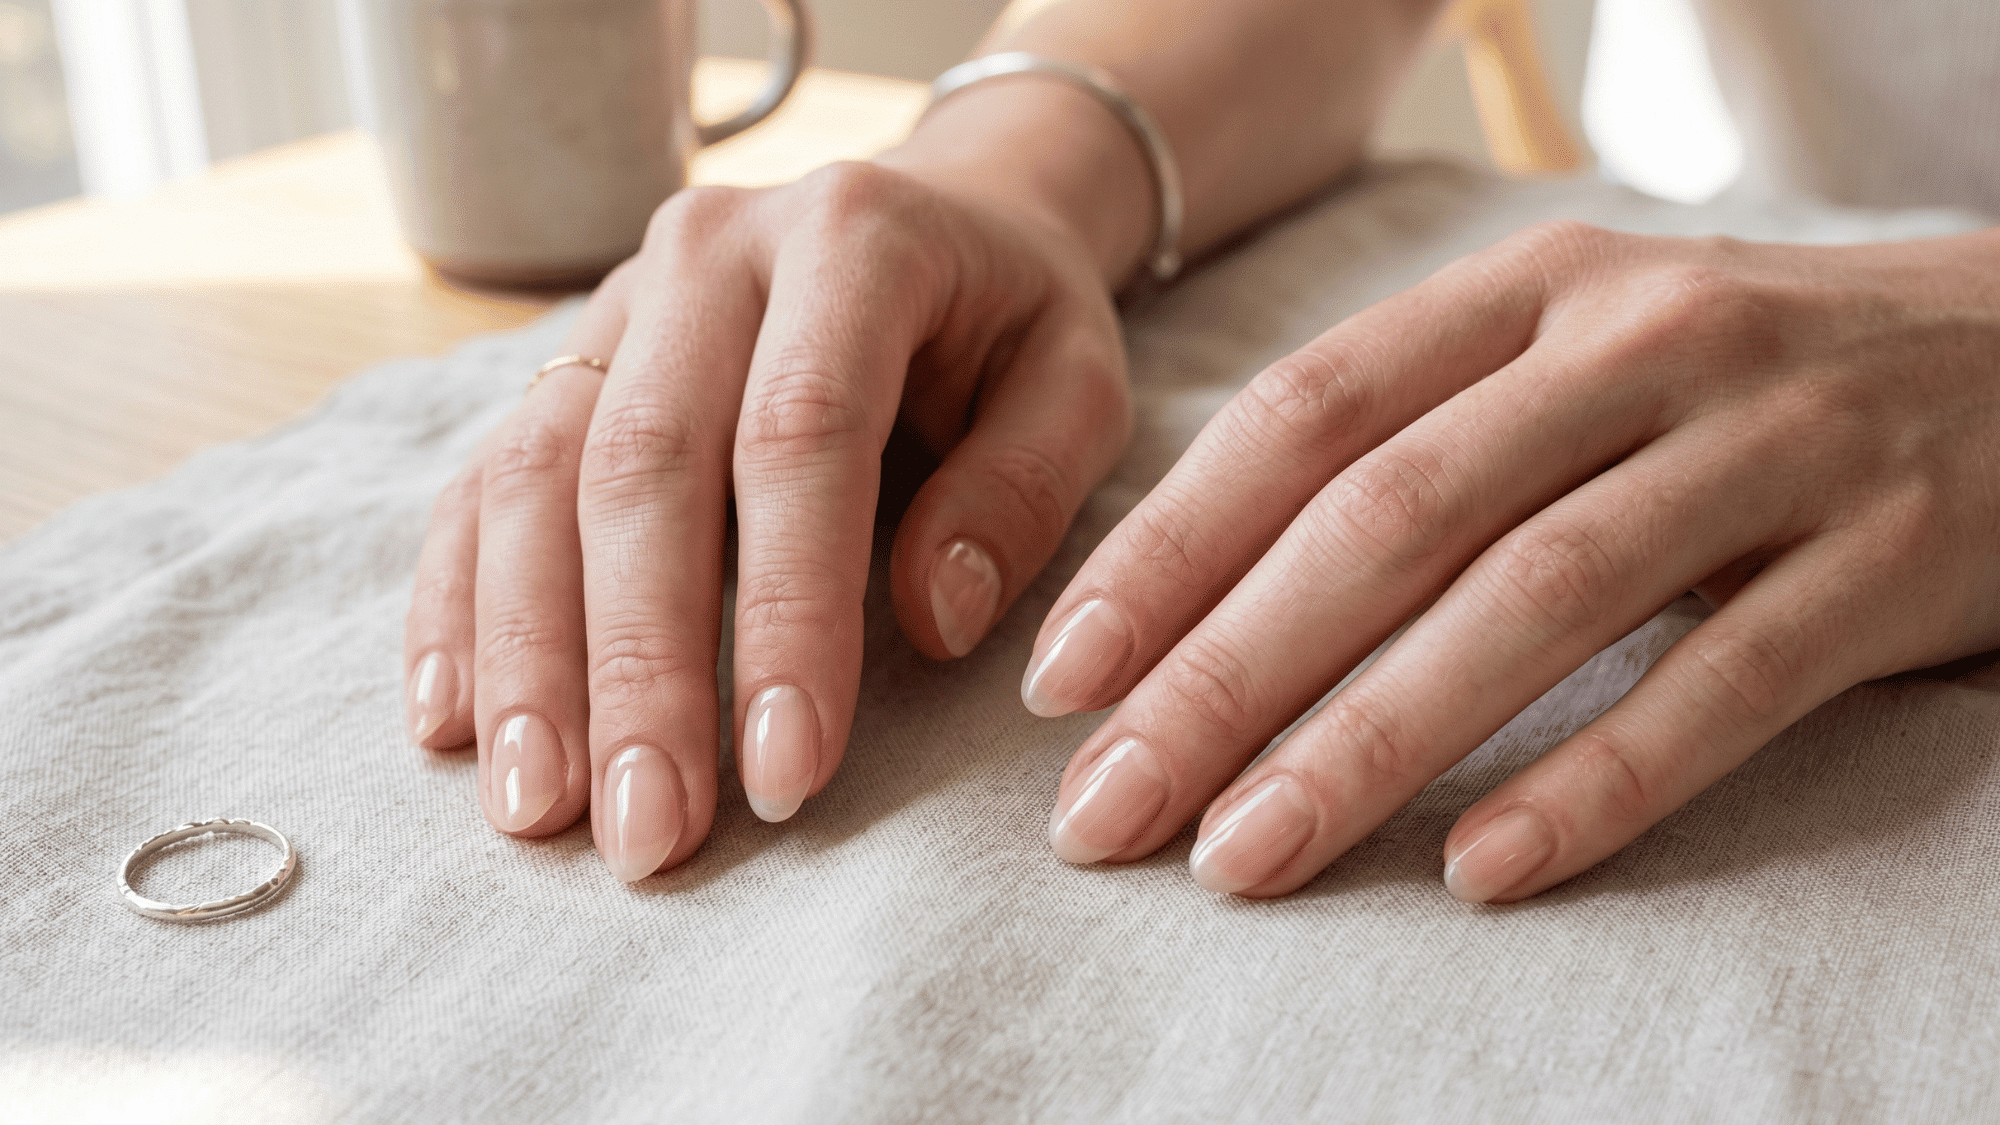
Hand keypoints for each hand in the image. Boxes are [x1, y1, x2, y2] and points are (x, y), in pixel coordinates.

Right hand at [403, 159, 1129, 878]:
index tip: (788, 774)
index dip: (787, 615)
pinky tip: (450, 721)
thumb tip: (928, 622)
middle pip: (639, 469)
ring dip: (525, 658)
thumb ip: (1020, 491)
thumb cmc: (1011, 323)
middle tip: (645, 835)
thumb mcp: (1077, 385)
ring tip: (534, 810)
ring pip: (531, 480)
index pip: (799, 437)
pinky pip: (477, 482)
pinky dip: (459, 605)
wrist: (939, 215)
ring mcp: (613, 305)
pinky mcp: (560, 365)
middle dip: (635, 670)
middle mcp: (706, 255)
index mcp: (850, 240)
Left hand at [1028, 221, 1999, 900]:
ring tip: (1244, 859)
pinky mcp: (1898, 554)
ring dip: (1370, 740)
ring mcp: (1777, 443)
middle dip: (1225, 673)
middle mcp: (1643, 342)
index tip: (1063, 678)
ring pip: (1536, 598)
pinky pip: (1726, 684)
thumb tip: (1204, 586)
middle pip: (1391, 516)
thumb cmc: (1741, 384)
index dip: (1170, 547)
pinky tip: (1484, 869)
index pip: (1307, 415)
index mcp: (1534, 289)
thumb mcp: (1576, 354)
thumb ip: (1419, 437)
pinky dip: (1598, 780)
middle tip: (1109, 811)